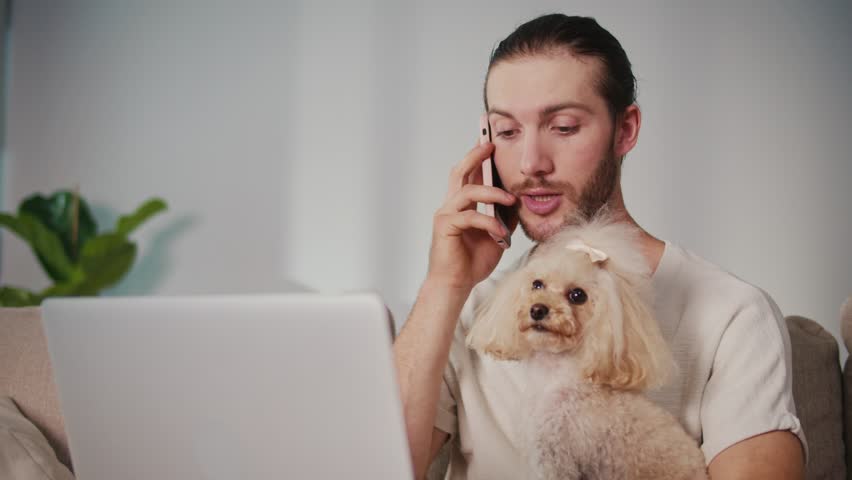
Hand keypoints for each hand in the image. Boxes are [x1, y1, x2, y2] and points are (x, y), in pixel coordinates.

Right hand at [427, 142, 516, 291]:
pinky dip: (489, 223)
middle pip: (460, 171)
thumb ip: (504, 217)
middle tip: (490, 145)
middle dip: (475, 155)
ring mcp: (446, 214)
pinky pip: (470, 216)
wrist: (455, 285)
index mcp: (462, 205)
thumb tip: (519, 200)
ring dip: (492, 193)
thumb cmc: (472, 262)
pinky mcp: (446, 226)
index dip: (478, 156)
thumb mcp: (497, 235)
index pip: (469, 174)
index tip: (490, 140)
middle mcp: (451, 205)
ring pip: (467, 191)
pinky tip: (501, 234)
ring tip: (510, 200)